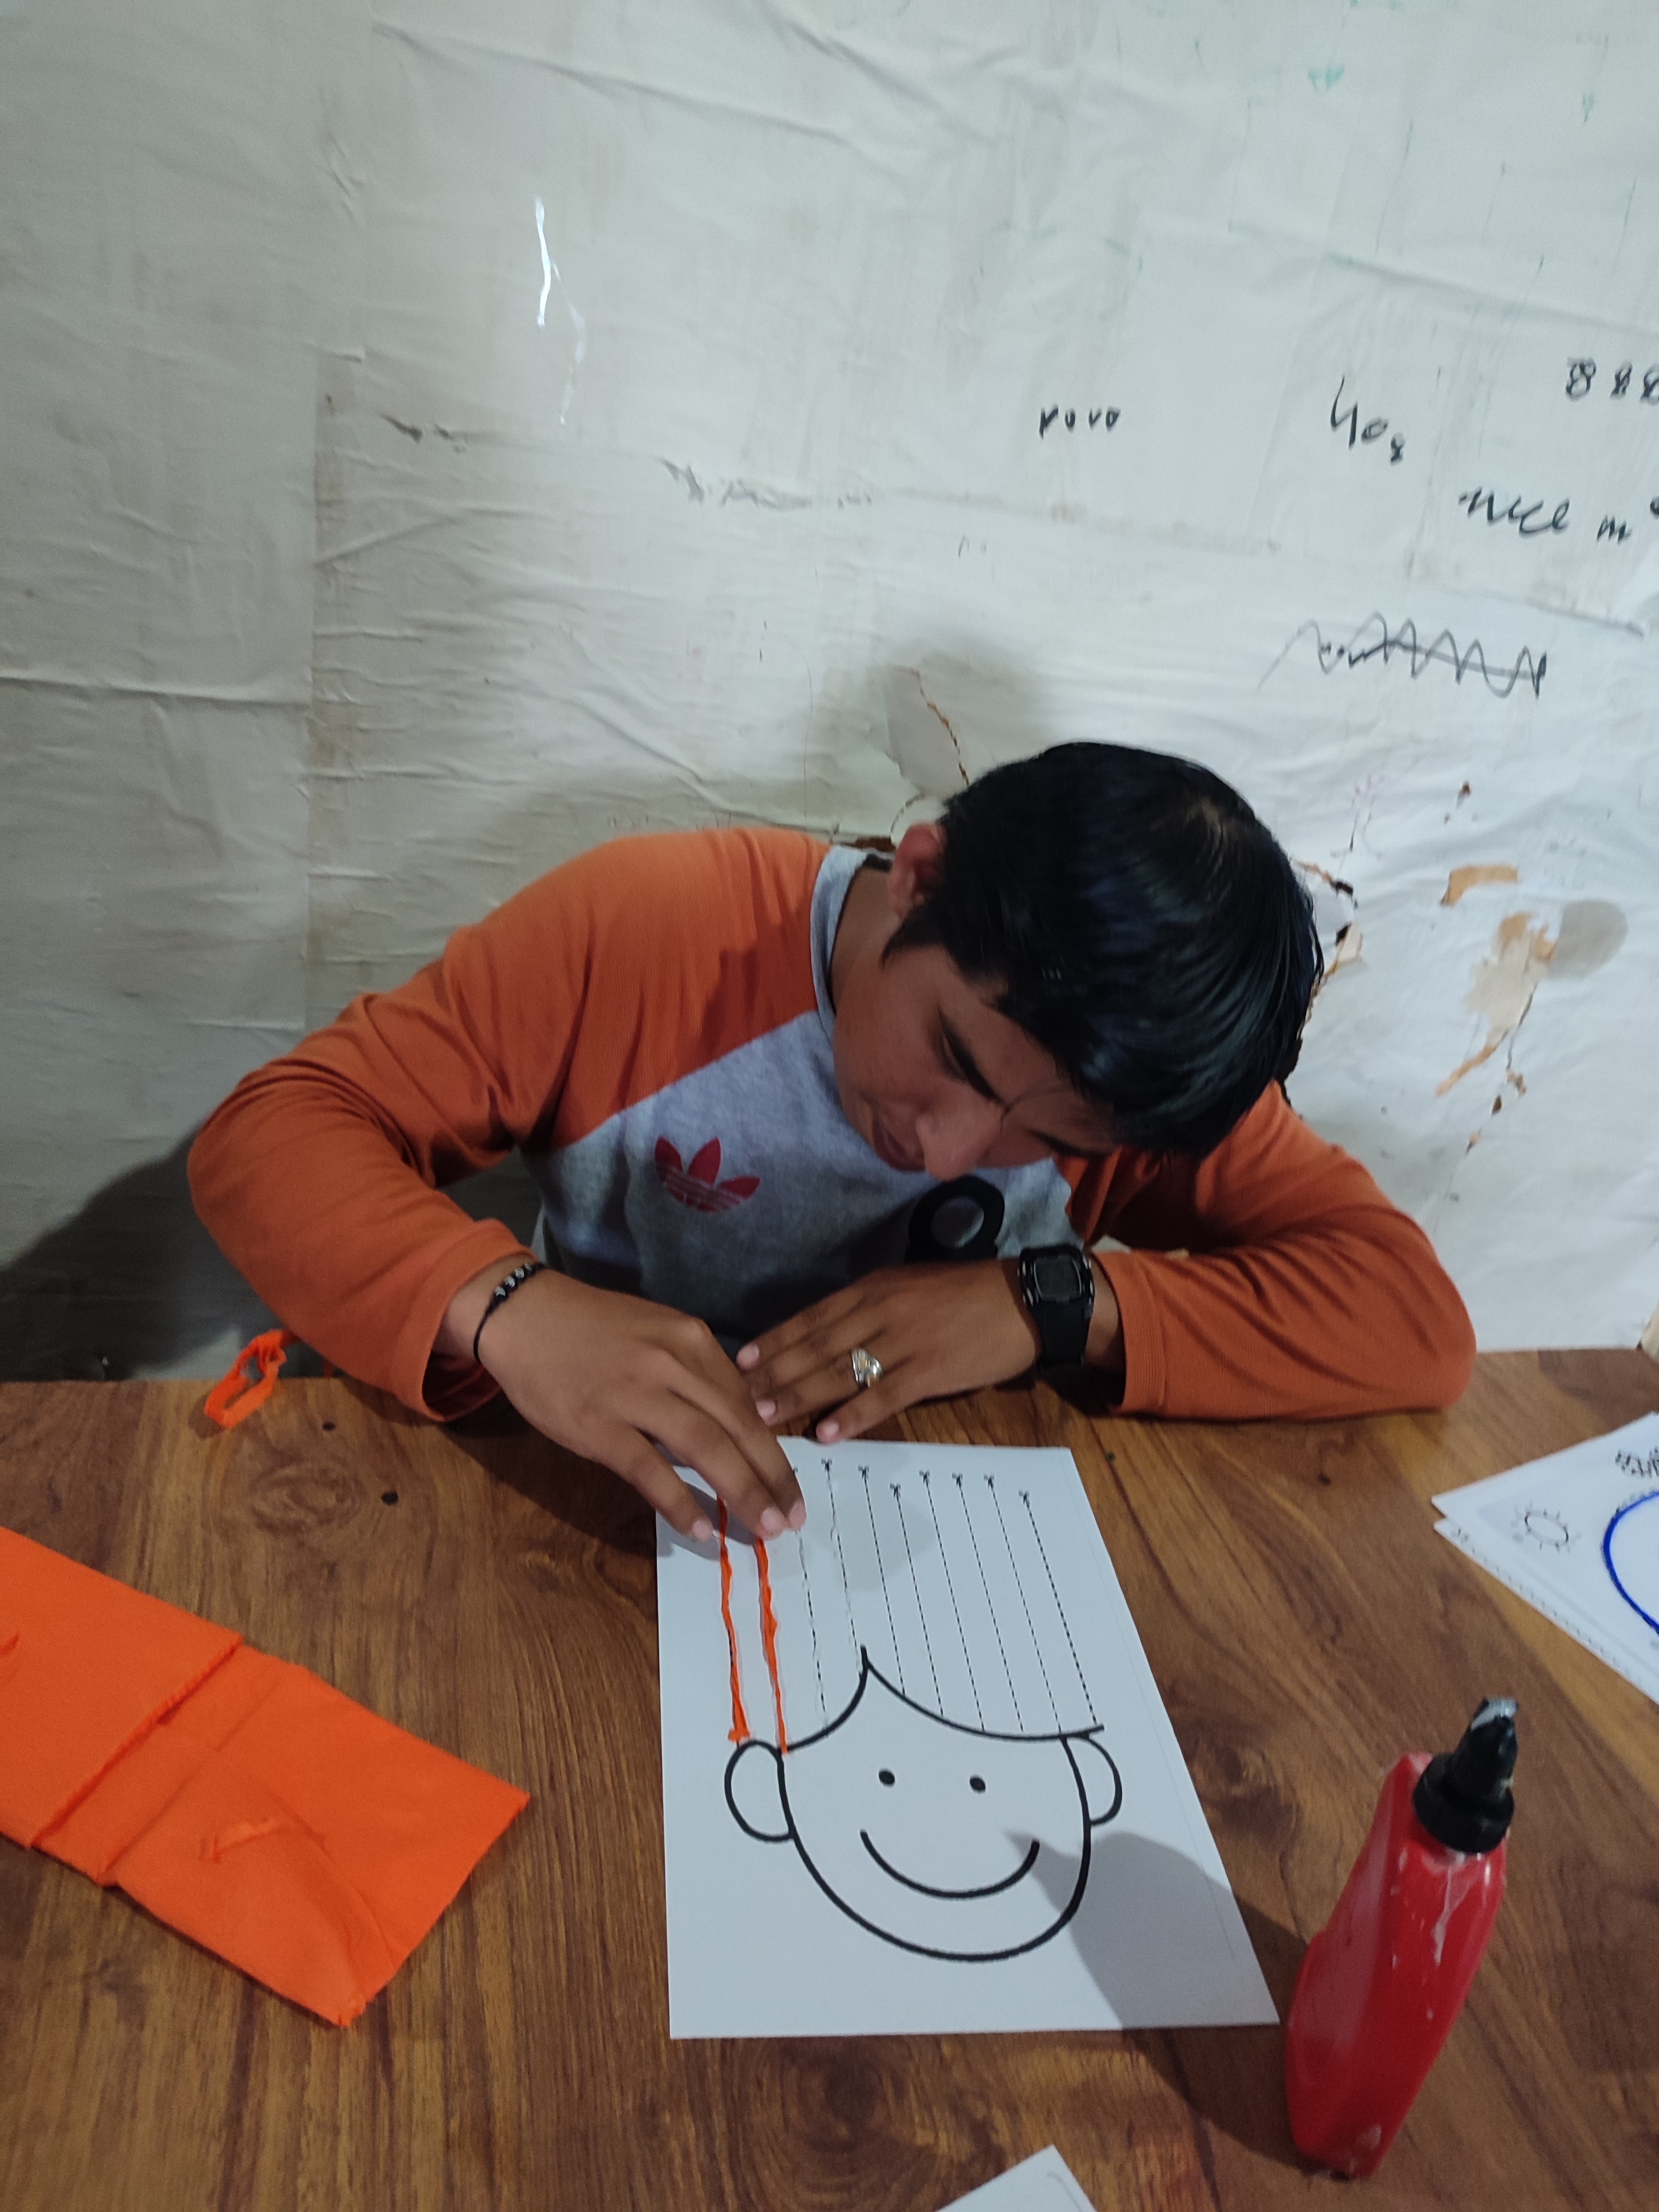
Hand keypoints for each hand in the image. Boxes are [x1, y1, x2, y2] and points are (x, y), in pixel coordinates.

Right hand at [440, 1265, 804, 1543]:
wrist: (524, 1316)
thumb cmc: (592, 1330)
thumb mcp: (656, 1335)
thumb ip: (695, 1375)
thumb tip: (731, 1428)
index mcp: (691, 1340)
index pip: (746, 1401)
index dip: (773, 1447)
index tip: (789, 1482)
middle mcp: (672, 1362)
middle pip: (737, 1426)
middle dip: (771, 1475)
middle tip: (792, 1517)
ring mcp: (635, 1393)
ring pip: (705, 1447)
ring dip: (741, 1491)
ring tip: (765, 1528)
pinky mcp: (599, 1425)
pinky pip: (650, 1470)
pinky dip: (681, 1502)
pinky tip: (702, 1529)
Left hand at [736, 1261, 1045, 1444]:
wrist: (1022, 1301)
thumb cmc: (965, 1295)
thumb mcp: (909, 1287)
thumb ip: (869, 1309)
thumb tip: (827, 1338)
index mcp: (872, 1288)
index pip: (811, 1318)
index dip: (775, 1341)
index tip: (742, 1363)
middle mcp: (880, 1311)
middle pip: (815, 1347)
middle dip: (774, 1375)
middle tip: (737, 1400)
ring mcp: (904, 1341)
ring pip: (839, 1371)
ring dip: (798, 1396)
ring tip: (764, 1418)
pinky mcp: (929, 1370)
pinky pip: (882, 1396)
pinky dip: (852, 1415)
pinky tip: (827, 1432)